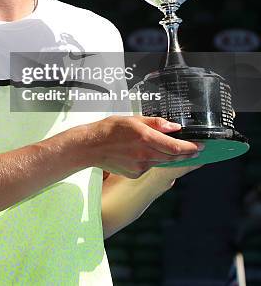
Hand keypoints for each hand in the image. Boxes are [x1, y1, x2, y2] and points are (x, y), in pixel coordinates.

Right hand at [84, 115, 202, 178]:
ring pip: (163, 161)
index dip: (190, 147)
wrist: (92, 146)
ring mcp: (140, 166)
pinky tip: (149, 153)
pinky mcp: (135, 173)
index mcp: (146, 138)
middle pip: (173, 156)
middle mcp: (145, 154)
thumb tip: (174, 127)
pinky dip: (154, 160)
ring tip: (176, 150)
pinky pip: (151, 166)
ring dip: (171, 156)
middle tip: (195, 149)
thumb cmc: (110, 129)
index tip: (200, 146)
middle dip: (186, 153)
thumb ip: (156, 123)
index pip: (175, 146)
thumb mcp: (133, 119)